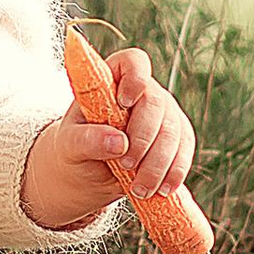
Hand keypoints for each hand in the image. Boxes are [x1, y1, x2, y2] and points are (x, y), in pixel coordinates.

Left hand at [23, 46, 195, 230]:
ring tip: (139, 189)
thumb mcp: (70, 144)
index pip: (133, 62)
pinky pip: (184, 151)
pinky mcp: (177, 138)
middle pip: (156, 103)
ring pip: (174, 131)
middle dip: (143, 137)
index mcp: (112, 79)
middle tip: (125, 165)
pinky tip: (162, 190)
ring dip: (159, 163)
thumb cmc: (75, 147)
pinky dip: (174, 172)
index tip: (124, 102)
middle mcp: (143, 92)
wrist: (87, 171)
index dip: (135, 78)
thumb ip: (87, 139)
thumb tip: (118, 143)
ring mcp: (164, 114)